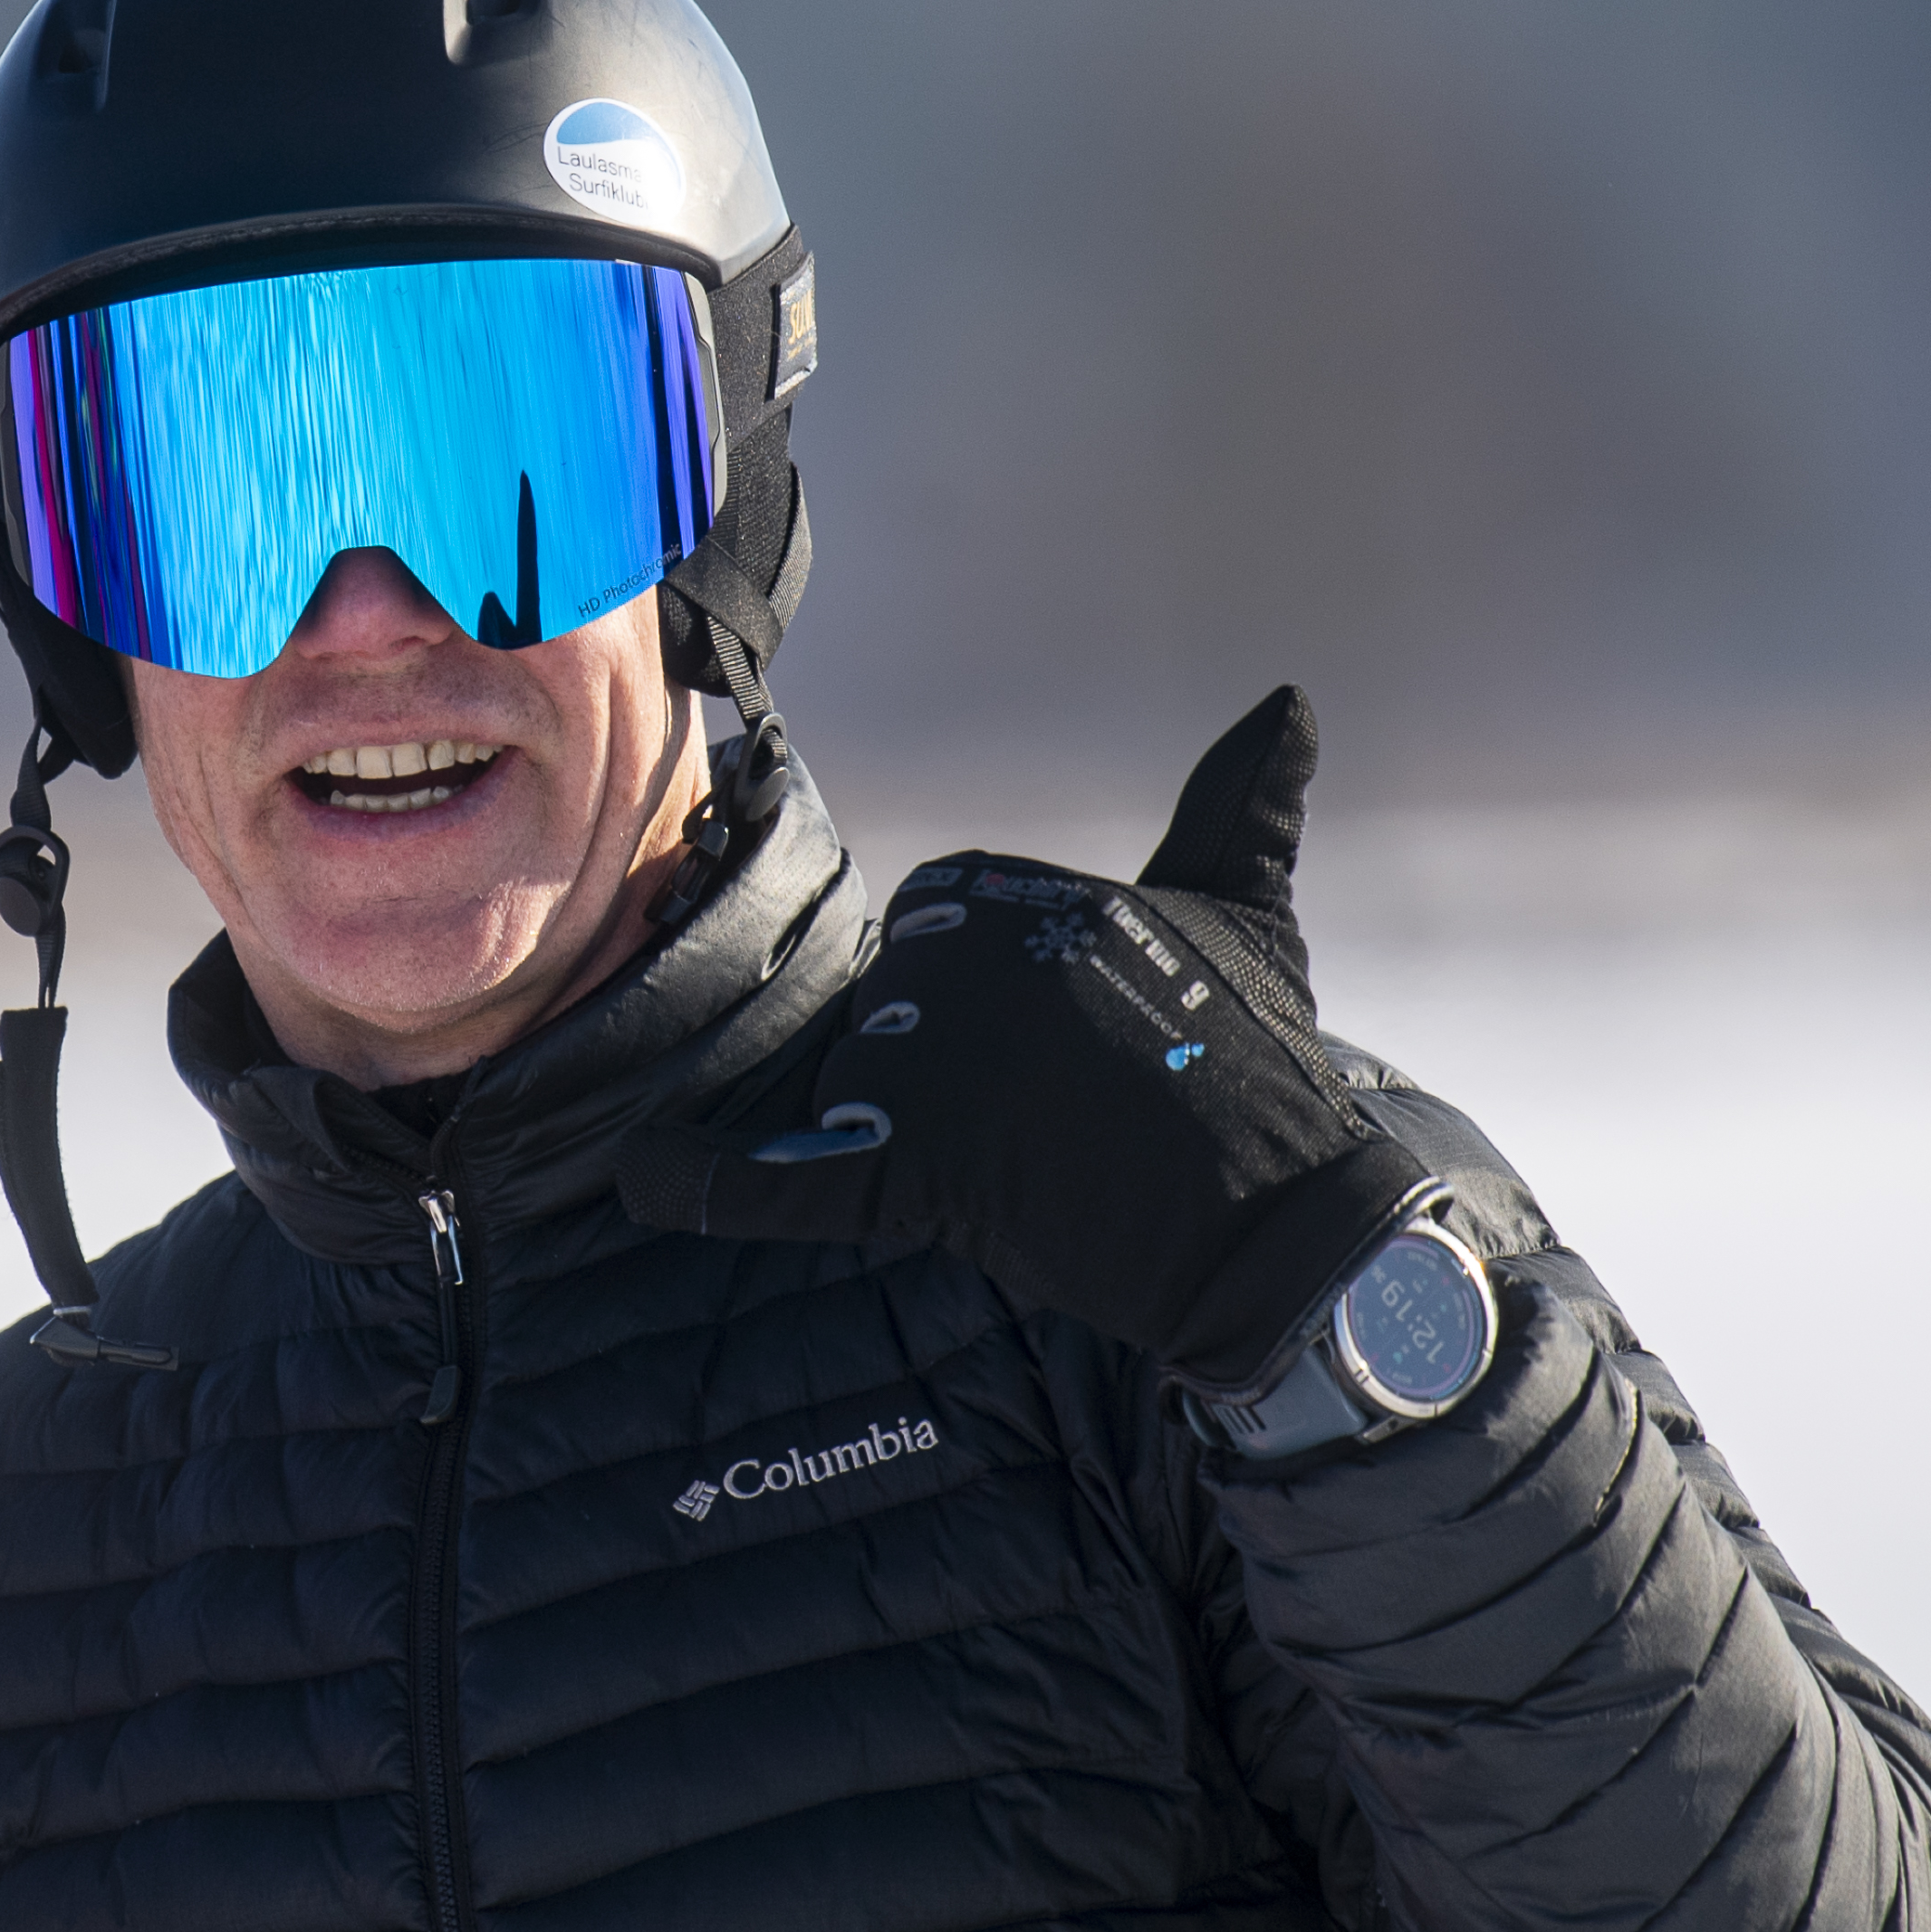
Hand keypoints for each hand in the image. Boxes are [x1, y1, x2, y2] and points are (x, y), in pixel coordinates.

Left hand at [622, 687, 1436, 1389]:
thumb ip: (1238, 805)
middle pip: (885, 1002)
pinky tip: (646, 1173)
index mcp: (1019, 890)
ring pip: (847, 1078)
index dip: (987, 993)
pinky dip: (707, 1180)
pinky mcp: (911, 1171)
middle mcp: (964, 962)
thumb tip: (1284, 704)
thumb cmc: (1259, 1068)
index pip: (937, 924)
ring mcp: (930, 1067)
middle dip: (939, 1061)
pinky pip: (782, 1175)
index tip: (1061, 1042)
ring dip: (884, 1122)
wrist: (1280, 1226)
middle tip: (1039, 1116)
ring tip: (1000, 1162)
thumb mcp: (1245, 917)